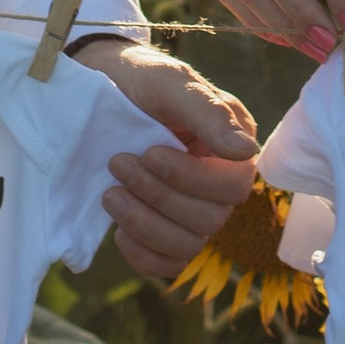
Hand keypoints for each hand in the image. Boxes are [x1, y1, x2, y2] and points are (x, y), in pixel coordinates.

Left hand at [70, 33, 259, 275]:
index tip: (148, 153)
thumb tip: (247, 151)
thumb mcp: (170, 82)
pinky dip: (144, 256)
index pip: (233, 184)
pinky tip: (118, 232)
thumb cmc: (140, 79)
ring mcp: (190, 209)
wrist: (97, 86)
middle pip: (210, 219)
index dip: (191, 178)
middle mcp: (217, 183)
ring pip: (189, 245)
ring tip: (110, 194)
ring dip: (146, 225)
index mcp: (230, 147)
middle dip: (158, 196)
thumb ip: (207, 112)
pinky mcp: (163, 228)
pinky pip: (168, 264)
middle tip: (117, 163)